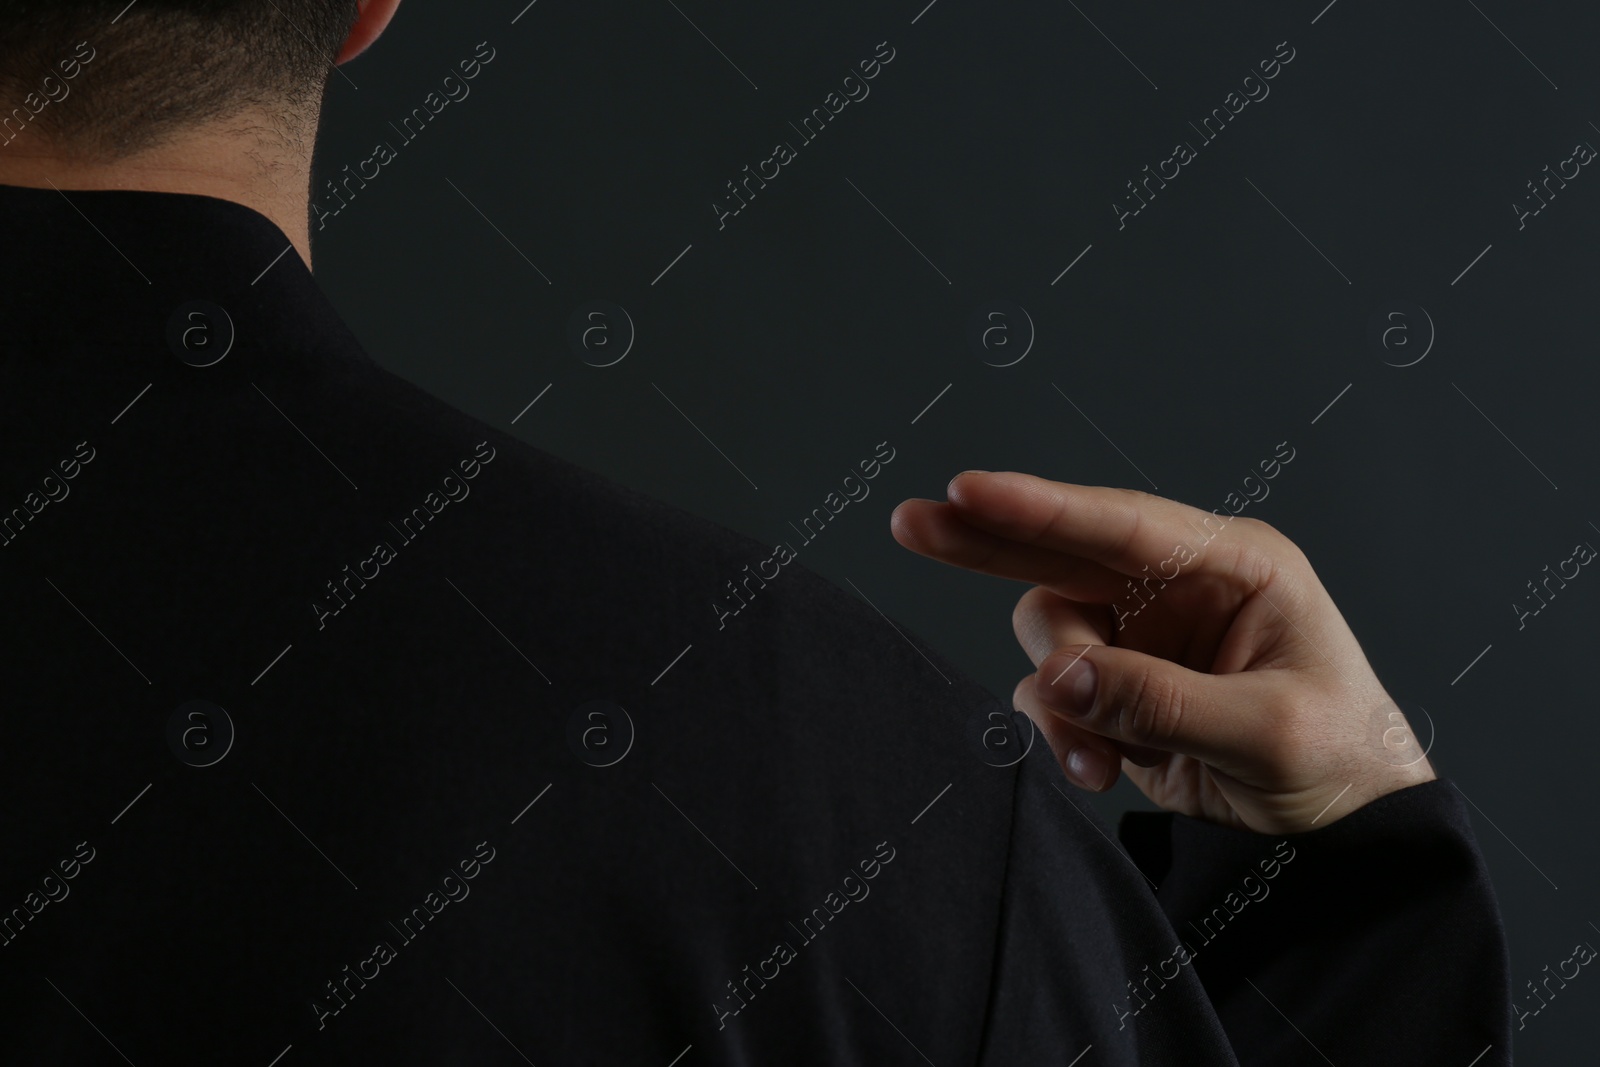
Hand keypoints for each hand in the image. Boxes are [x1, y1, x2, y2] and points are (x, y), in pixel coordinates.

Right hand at [890, 471, 1434, 833]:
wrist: (1343, 839)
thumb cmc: (1340, 761)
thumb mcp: (1266, 732)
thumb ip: (1160, 701)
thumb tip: (1061, 678)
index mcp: (1234, 566)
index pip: (1122, 525)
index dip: (1040, 507)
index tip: (968, 489)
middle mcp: (1179, 589)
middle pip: (1061, 553)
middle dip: (987, 542)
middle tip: (913, 523)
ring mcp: (1144, 639)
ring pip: (1050, 635)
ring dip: (1057, 695)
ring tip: (1097, 757)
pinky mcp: (1120, 689)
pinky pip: (1054, 695)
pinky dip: (1062, 733)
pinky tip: (1102, 769)